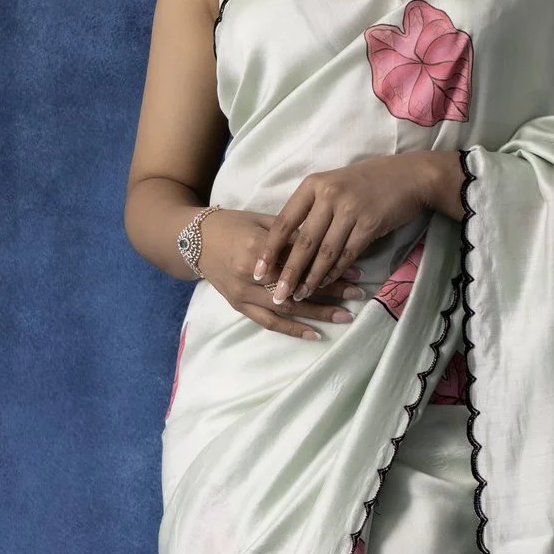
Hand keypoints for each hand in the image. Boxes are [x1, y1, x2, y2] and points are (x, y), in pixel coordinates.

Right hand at [196, 208, 351, 338]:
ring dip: (318, 313)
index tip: (355, 269)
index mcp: (259, 247)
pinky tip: (315, 334)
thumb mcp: (263, 220)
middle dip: (331, 292)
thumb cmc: (233, 224)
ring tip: (346, 316)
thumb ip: (292, 233)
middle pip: (298, 286)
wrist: (195, 241)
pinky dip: (292, 330)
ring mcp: (244, 294)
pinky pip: (269, 322)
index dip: (329, 265)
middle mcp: (251, 274)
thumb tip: (328, 240)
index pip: (301, 260)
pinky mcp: (239, 306)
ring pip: (287, 308)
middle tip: (359, 295)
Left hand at [260, 154, 450, 309]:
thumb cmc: (365, 182)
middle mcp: (329, 195)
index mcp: (313, 185)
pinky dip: (335, 272)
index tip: (258, 271)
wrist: (408, 177)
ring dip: (312, 278)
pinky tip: (326, 284)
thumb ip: (312, 209)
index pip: (284, 222)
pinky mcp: (370, 224)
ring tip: (300, 295)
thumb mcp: (333, 185)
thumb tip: (287, 245)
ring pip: (325, 252)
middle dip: (288, 272)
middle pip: (302, 242)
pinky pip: (347, 255)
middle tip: (276, 294)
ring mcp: (350, 209)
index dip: (269, 249)